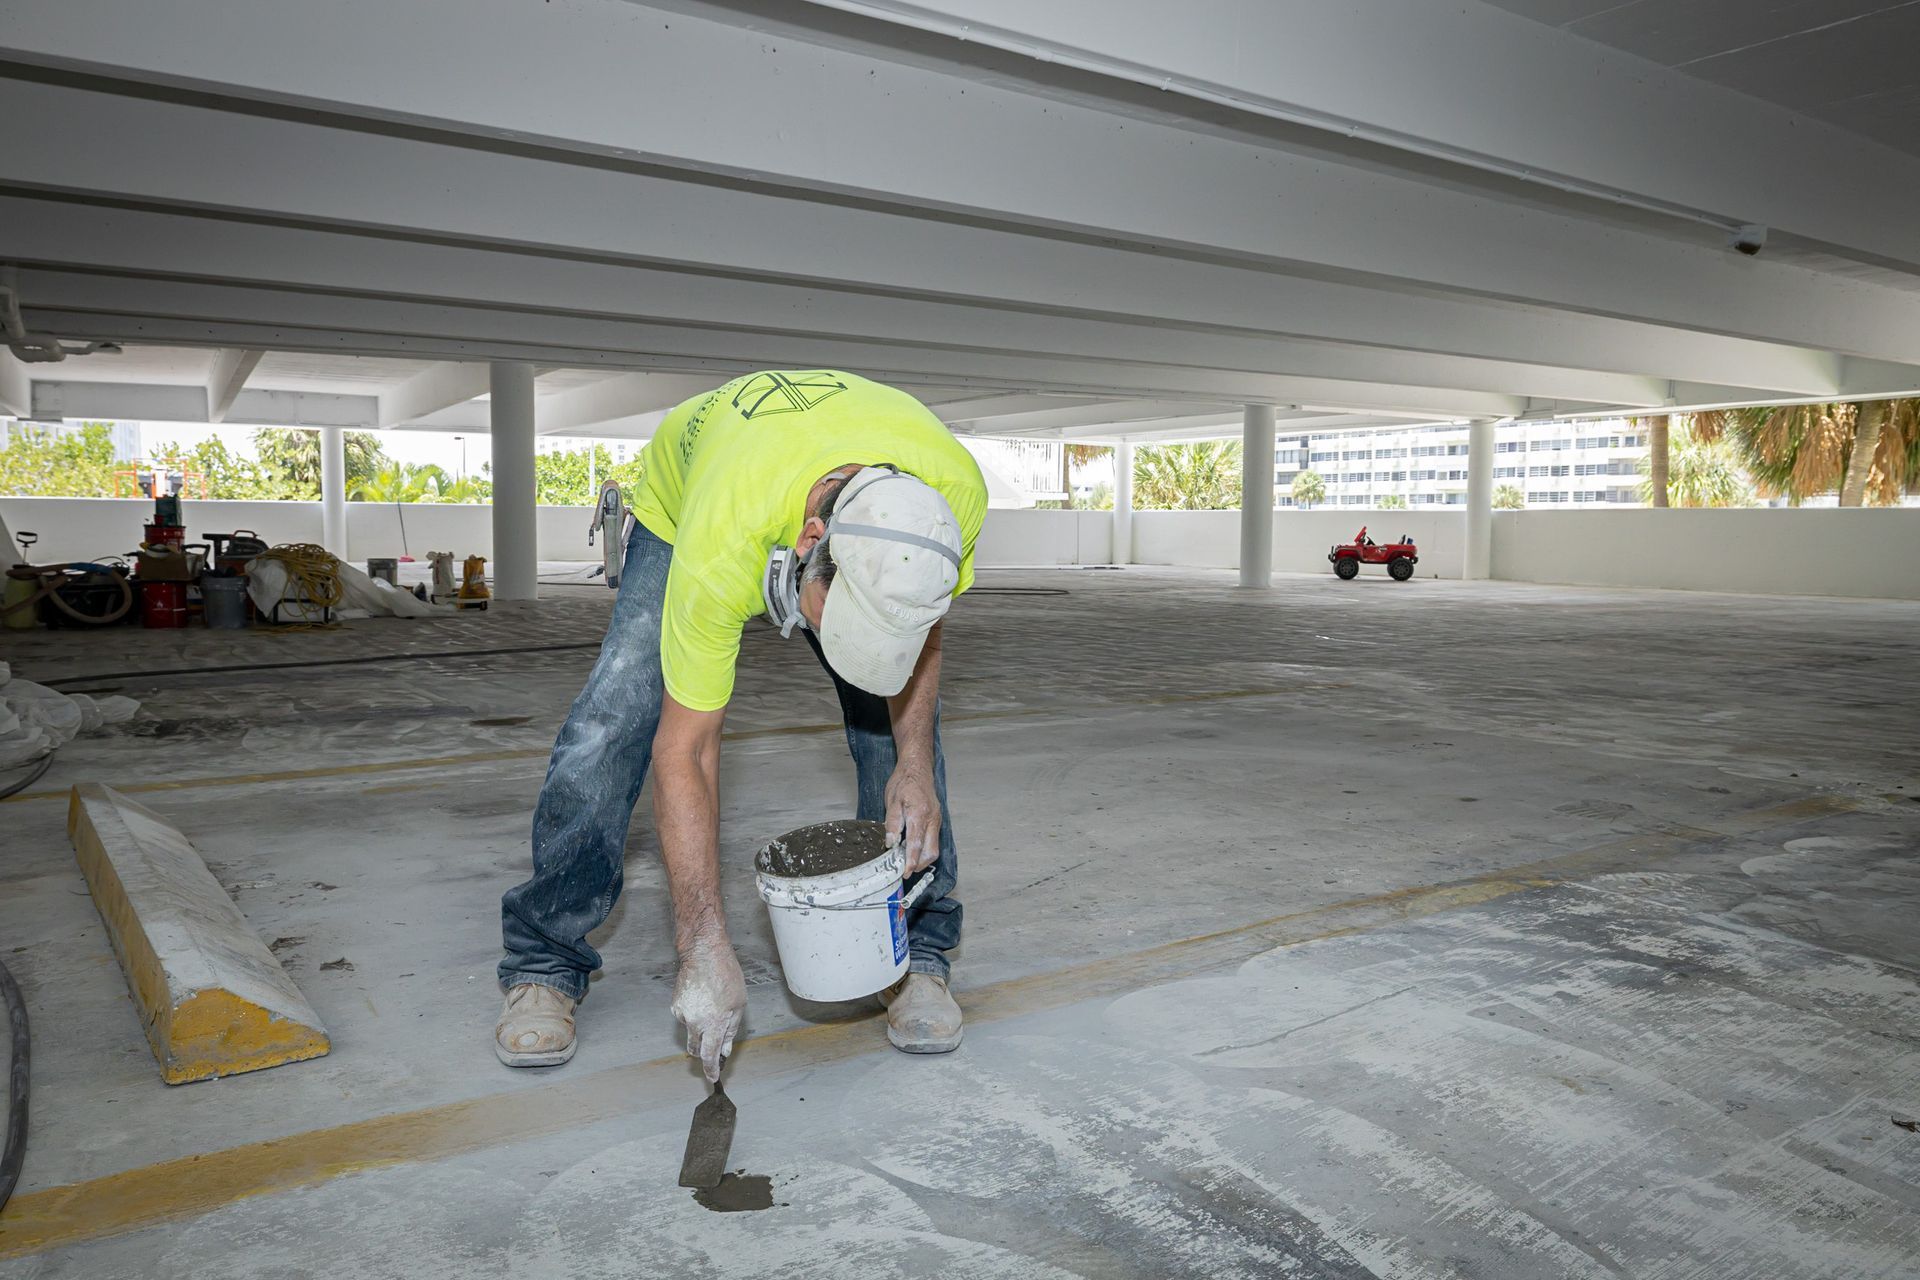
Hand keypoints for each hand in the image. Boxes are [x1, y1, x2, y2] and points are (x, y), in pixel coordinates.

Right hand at [670, 933, 745, 1081]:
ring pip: (691, 1031)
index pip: (710, 1055)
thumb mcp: (738, 1004)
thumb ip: (731, 1030)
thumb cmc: (725, 975)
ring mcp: (683, 1014)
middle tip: (712, 1046)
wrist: (704, 954)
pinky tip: (701, 999)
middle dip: (703, 1052)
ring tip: (710, 1005)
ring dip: (699, 1027)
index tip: (712, 1077)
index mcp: (714, 1023)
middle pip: (696, 1049)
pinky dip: (692, 1015)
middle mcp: (696, 1022)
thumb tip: (725, 1049)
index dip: (711, 1069)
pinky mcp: (675, 1006)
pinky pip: (685, 1018)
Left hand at [884, 762, 941, 875]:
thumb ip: (892, 823)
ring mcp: (936, 820)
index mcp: (919, 815)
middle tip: (906, 870)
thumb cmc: (905, 782)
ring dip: (923, 858)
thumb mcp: (892, 801)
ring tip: (907, 860)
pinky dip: (924, 848)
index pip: (916, 845)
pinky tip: (913, 848)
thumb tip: (891, 842)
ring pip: (934, 847)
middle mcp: (932, 819)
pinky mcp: (936, 819)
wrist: (918, 768)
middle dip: (920, 865)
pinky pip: (933, 839)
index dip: (911, 861)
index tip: (905, 872)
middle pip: (930, 851)